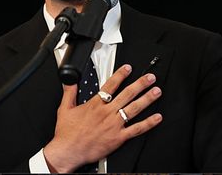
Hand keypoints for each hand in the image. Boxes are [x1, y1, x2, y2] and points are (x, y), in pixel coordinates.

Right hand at [43, 64, 162, 172]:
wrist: (68, 152)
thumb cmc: (67, 134)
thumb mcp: (65, 109)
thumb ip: (69, 92)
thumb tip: (70, 81)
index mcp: (95, 105)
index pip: (110, 85)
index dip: (121, 75)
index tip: (129, 68)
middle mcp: (107, 113)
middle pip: (127, 94)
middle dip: (140, 84)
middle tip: (150, 78)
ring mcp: (114, 125)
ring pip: (134, 109)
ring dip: (147, 99)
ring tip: (156, 91)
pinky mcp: (118, 138)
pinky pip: (136, 129)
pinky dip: (148, 123)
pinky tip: (157, 118)